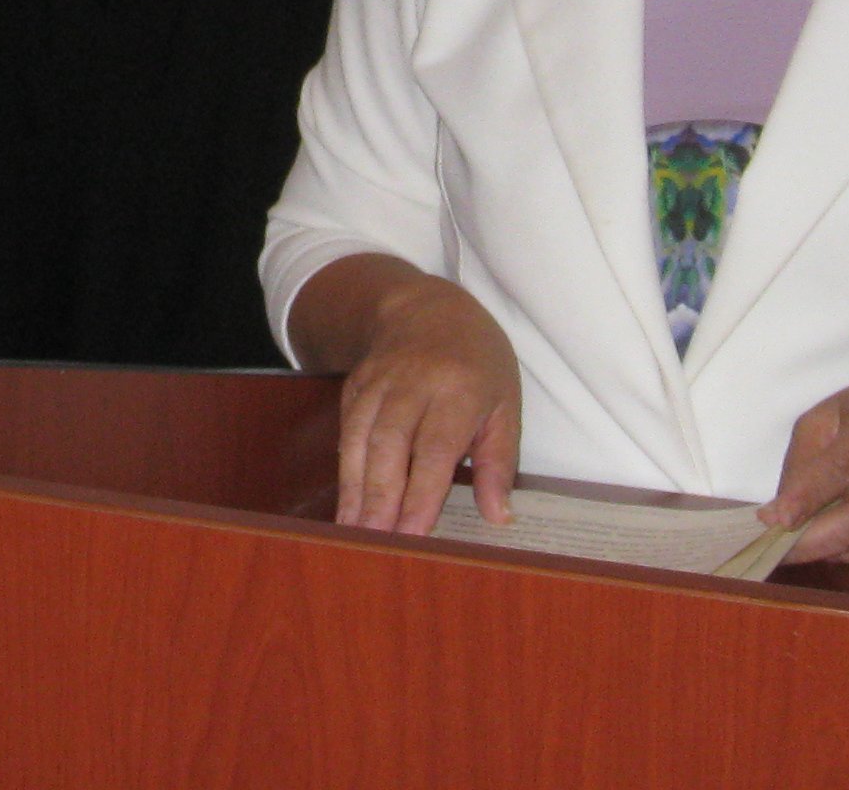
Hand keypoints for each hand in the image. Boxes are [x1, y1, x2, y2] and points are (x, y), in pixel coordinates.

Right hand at [333, 272, 521, 534]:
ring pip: (359, 439)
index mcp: (458, 388)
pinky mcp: (355, 387)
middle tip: (375, 544)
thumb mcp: (505, 403)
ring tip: (353, 533)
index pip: (436, 448)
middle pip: (390, 445)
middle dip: (380, 498)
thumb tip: (498, 517)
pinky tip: (345, 505)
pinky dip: (344, 470)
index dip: (422, 493)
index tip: (414, 535)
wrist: (425, 305)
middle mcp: (412, 384)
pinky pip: (345, 431)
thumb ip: (499, 461)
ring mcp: (377, 382)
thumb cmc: (476, 361)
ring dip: (355, 489)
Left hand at [759, 373, 848, 563]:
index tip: (773, 519)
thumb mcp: (832, 412)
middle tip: (775, 549)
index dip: (805, 498)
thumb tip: (781, 511)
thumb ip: (803, 457)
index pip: (840, 470)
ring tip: (801, 539)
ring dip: (828, 549)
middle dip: (810, 543)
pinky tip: (842, 532)